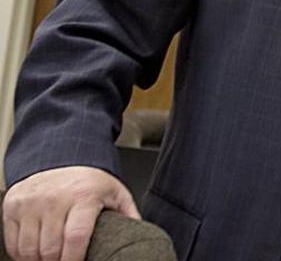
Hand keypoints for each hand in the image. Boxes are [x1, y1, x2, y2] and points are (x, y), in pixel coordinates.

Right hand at [3, 166, 139, 260]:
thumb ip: (128, 215)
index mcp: (83, 196)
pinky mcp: (13, 206)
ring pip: (29, 249)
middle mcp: (54, 198)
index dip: (74, 259)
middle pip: (50, 248)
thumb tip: (140, 236)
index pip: (76, 237)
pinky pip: (13, 242)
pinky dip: (22, 255)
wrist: (61, 157)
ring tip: (52, 260)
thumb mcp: (115, 193)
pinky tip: (35, 254)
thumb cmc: (90, 181)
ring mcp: (31, 202)